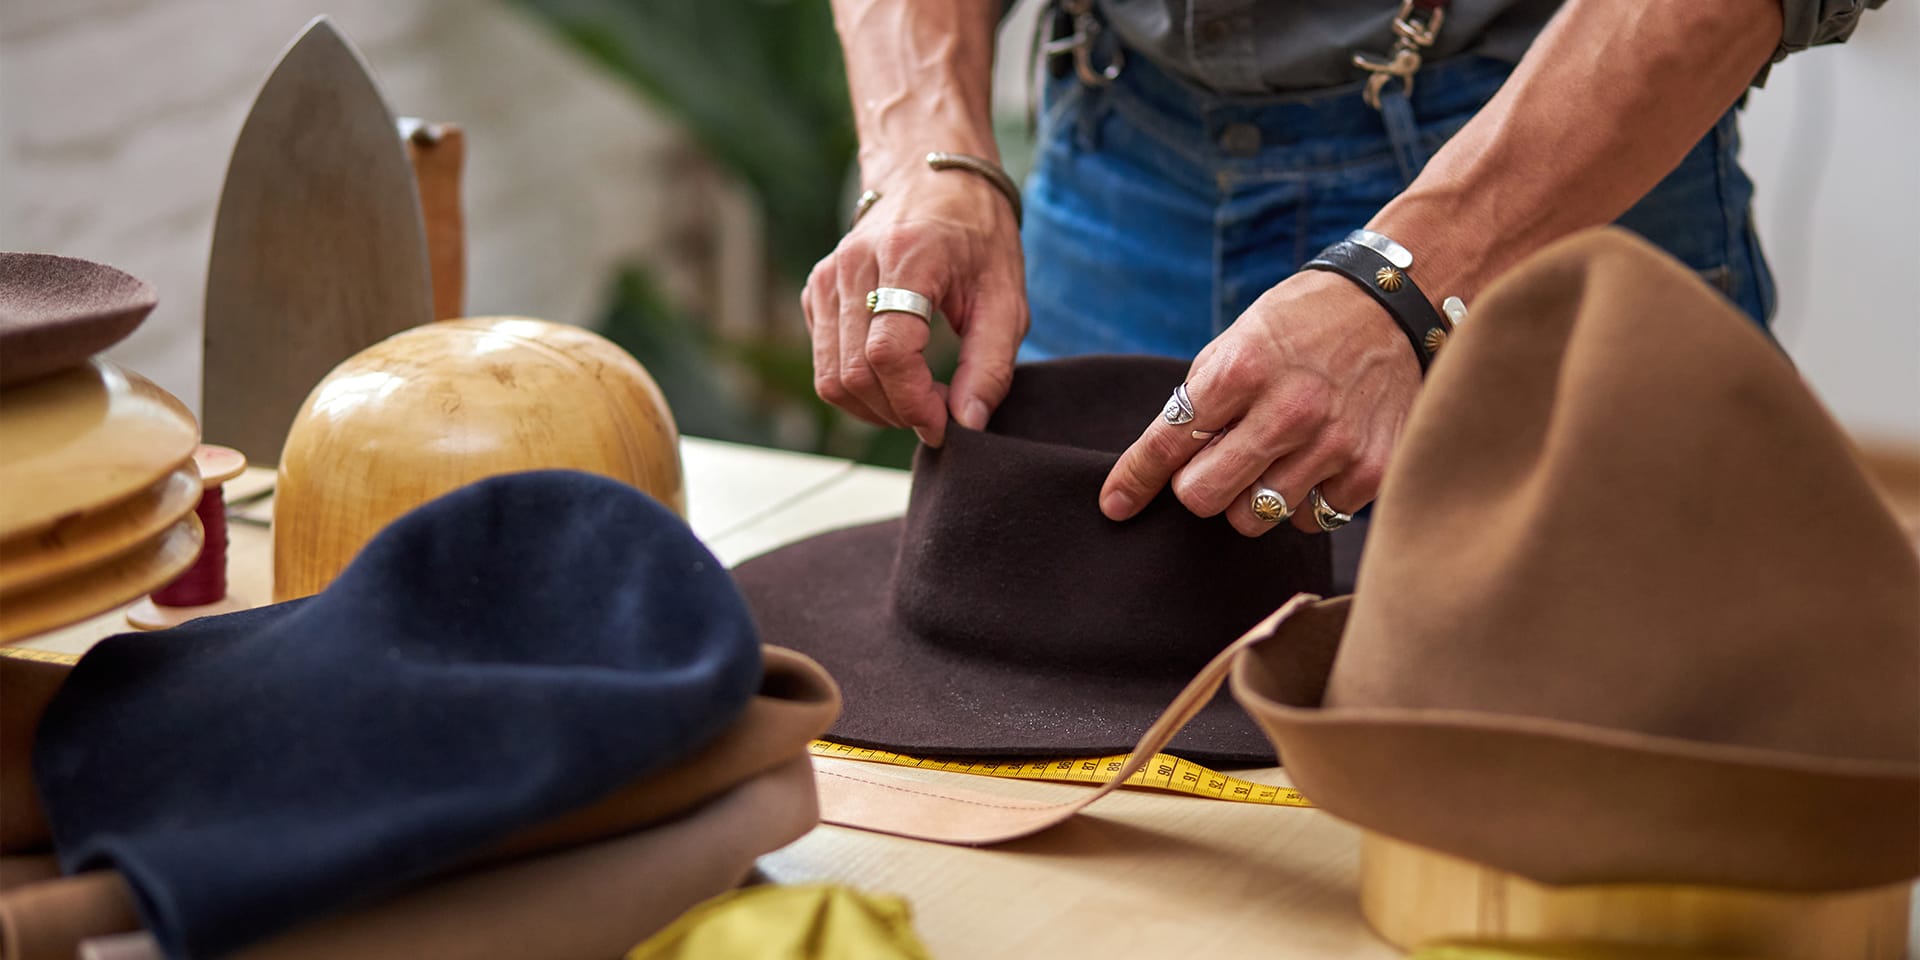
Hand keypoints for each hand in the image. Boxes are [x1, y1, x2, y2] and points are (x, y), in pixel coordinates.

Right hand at [802, 168, 1027, 446]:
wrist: (931, 178)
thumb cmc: (976, 234)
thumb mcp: (1005, 295)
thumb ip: (991, 363)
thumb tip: (969, 424)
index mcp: (906, 257)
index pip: (888, 353)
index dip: (914, 402)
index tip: (946, 422)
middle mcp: (853, 266)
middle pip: (855, 373)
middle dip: (899, 411)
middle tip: (941, 412)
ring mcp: (826, 279)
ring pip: (831, 377)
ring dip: (877, 407)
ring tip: (921, 398)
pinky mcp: (816, 293)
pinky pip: (825, 364)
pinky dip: (859, 388)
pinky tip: (898, 378)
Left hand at [1099, 270, 1421, 534]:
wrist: (1392, 305)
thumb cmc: (1300, 325)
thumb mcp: (1238, 341)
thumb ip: (1199, 401)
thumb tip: (1159, 468)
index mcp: (1242, 369)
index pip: (1168, 444)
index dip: (1134, 480)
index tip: (1114, 506)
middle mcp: (1289, 410)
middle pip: (1203, 498)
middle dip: (1198, 486)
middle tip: (1217, 462)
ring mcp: (1334, 444)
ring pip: (1253, 518)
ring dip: (1251, 495)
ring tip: (1274, 455)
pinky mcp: (1371, 470)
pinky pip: (1308, 520)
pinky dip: (1302, 500)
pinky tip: (1315, 460)